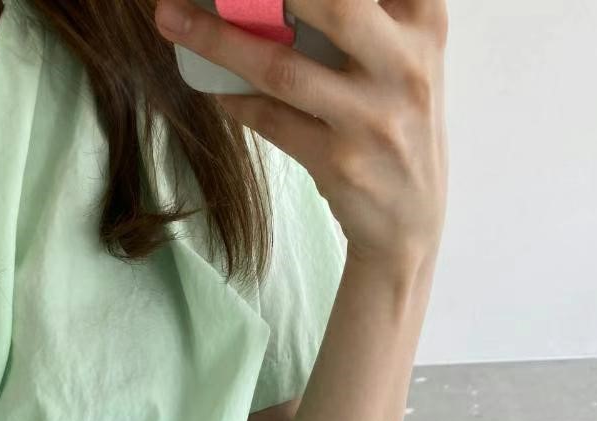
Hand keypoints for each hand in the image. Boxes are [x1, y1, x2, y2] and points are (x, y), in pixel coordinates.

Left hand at [154, 0, 449, 272]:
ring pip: (284, 68)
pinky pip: (272, 121)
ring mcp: (373, 118)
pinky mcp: (341, 163)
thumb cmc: (395, 121)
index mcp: (424, 24)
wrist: (410, 223)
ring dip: (219, 41)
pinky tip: (215, 87)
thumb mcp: (402, 59)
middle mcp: (406, 66)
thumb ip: (365, 17)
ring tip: (172, 20)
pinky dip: (236, 100)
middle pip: (333, 3)